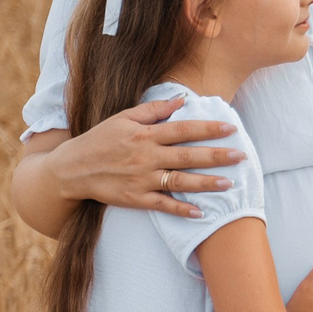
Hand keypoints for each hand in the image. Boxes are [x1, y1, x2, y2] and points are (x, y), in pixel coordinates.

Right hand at [47, 97, 241, 218]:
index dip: (208, 129)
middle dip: (216, 156)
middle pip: (187, 156)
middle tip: (241, 156)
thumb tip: (182, 99)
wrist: (71, 169)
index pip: (182, 129)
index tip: (231, 128)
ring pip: (179, 181)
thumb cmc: (100, 140)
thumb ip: (154, 109)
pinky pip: (162, 205)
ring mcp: (141, 179)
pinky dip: (181, 210)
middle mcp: (145, 156)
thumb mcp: (123, 118)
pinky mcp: (135, 198)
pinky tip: (201, 212)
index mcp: (144, 134)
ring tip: (229, 184)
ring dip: (205, 183)